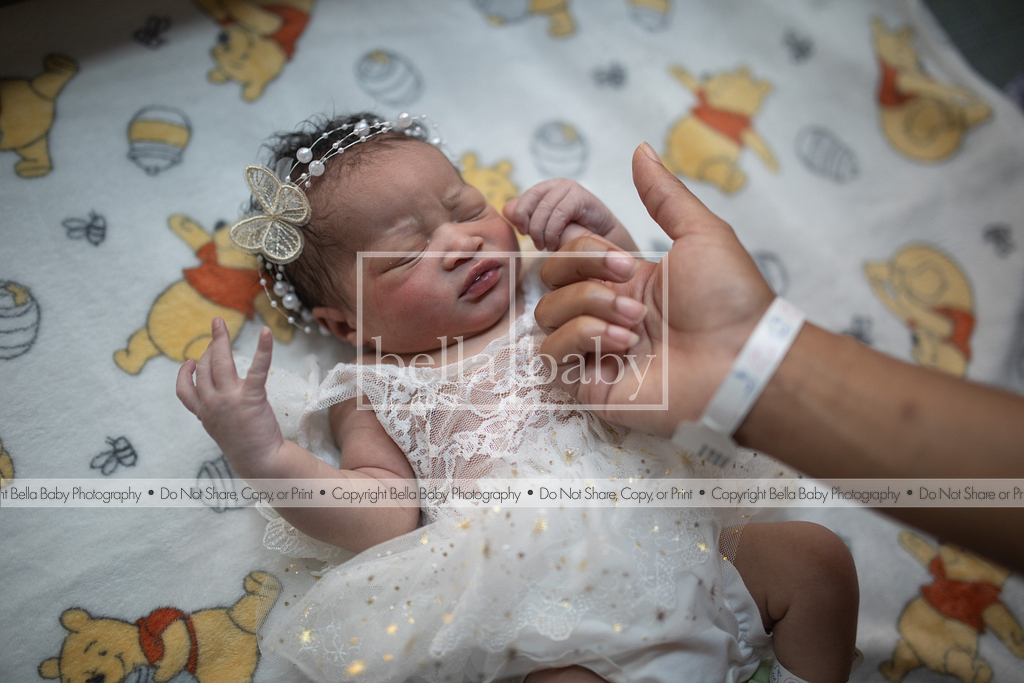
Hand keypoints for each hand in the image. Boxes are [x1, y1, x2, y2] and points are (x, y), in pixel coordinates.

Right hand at [176, 319, 282, 474]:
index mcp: (203, 413)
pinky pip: (256, 367)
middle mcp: (211, 404)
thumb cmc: (245, 446)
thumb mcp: (221, 429)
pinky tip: (265, 333)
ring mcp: (229, 399)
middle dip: (208, 348)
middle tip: (216, 332)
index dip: (185, 374)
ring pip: (219, 362)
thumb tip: (220, 398)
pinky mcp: (250, 397)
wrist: (260, 462)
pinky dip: (263, 348)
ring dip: (219, 340)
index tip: (189, 362)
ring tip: (219, 324)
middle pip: (204, 368)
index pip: (184, 391)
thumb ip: (216, 413)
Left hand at [503, 178, 635, 251]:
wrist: (604, 239)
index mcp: (546, 189)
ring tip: (547, 247)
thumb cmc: (574, 233)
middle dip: (531, 226)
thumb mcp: (545, 226)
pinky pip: (559, 213)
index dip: (520, 215)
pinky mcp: (581, 197)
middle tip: (537, 244)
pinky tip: (555, 244)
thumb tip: (506, 209)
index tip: (523, 233)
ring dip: (542, 232)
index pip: (524, 197)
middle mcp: (558, 184)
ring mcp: (570, 188)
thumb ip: (526, 217)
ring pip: (544, 209)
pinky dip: (553, 232)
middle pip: (532, 201)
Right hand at [534, 143, 773, 436]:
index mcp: (624, 279)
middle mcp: (604, 311)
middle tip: (631, 288)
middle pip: (550, 279)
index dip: (585, 251)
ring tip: (634, 324)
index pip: (568, 252)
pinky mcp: (588, 382)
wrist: (742, 359)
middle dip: (586, 275)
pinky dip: (581, 340)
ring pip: (545, 314)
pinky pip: (550, 353)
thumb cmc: (730, 299)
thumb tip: (641, 149)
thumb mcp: (701, 233)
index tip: (629, 263)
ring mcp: (594, 348)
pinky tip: (623, 346)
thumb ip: (664, 194)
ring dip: (588, 308)